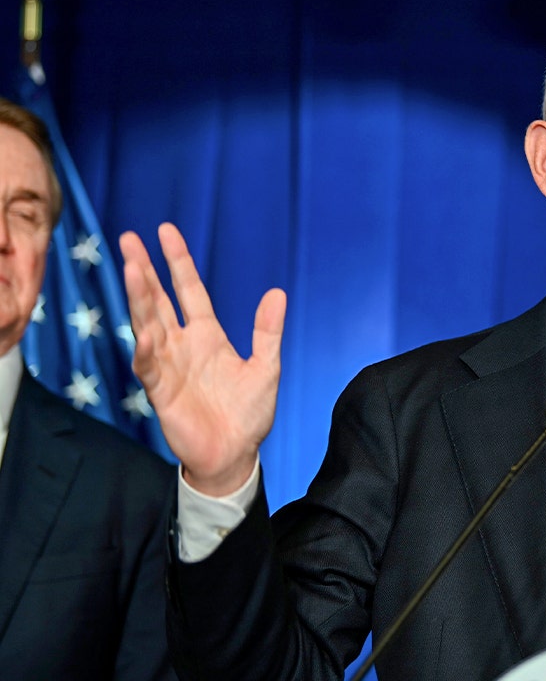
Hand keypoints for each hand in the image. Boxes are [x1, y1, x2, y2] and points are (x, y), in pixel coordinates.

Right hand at [120, 223, 286, 495]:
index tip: (164, 231)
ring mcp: (168, 365)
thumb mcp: (266, 366)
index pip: (188, 289)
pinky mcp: (160, 391)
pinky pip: (150, 365)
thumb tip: (277, 292)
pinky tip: (145, 331)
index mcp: (208, 335)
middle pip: (159, 299)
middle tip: (128, 238)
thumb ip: (268, 331)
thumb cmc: (249, 413)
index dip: (177, 261)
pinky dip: (147, 349)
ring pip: (148, 324)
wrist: (235, 454)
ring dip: (140, 298)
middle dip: (144, 270)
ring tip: (132, 269)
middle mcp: (183, 345)